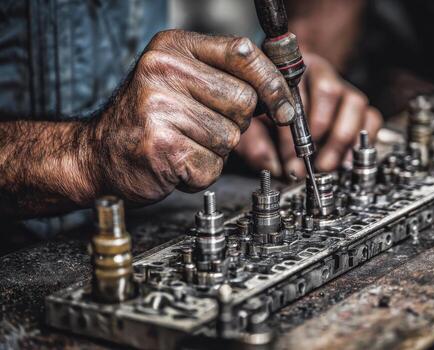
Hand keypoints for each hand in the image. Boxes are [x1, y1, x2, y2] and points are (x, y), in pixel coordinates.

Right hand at [91, 30, 295, 203]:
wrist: (99, 154)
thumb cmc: (146, 119)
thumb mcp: (182, 80)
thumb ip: (225, 77)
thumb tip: (280, 92)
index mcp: (173, 47)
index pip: (243, 53)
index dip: (273, 83)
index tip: (284, 106)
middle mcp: (163, 70)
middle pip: (244, 101)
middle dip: (234, 123)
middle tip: (201, 126)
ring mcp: (160, 108)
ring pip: (230, 138)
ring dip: (214, 151)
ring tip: (182, 143)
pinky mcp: (163, 146)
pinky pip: (212, 166)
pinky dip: (200, 172)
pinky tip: (176, 161)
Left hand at [235, 53, 381, 177]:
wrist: (281, 108)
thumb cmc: (267, 114)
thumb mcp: (253, 127)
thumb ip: (255, 144)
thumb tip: (270, 164)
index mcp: (290, 73)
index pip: (296, 93)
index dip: (293, 130)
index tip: (288, 157)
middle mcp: (319, 74)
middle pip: (329, 91)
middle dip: (319, 133)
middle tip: (309, 162)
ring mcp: (342, 89)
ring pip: (354, 103)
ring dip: (341, 137)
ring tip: (326, 164)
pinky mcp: (358, 108)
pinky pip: (372, 118)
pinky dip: (361, 140)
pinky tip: (345, 160)